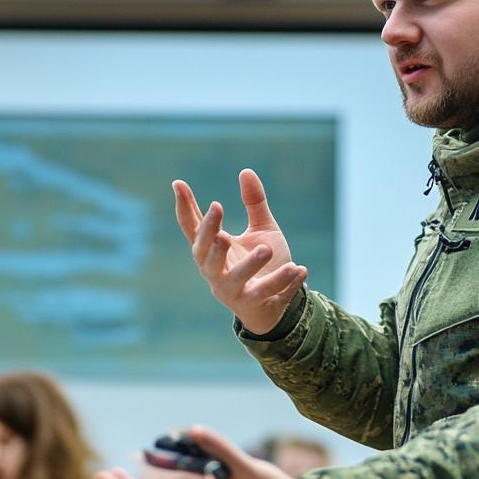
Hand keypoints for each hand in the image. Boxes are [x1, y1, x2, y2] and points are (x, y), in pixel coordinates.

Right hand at [174, 169, 307, 334]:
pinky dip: (283, 281)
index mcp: (211, 252)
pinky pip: (268, 293)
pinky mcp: (254, 305)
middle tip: (217, 210)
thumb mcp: (261, 230)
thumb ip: (253, 204)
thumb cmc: (261, 265)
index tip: (178, 184)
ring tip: (266, 248)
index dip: (185, 208)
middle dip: (210, 233)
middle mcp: (215, 272)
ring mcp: (233, 291)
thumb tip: (246, 171)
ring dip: (249, 264)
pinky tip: (300, 269)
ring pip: (235, 279)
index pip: (192, 229)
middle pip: (204, 254)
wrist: (274, 307)